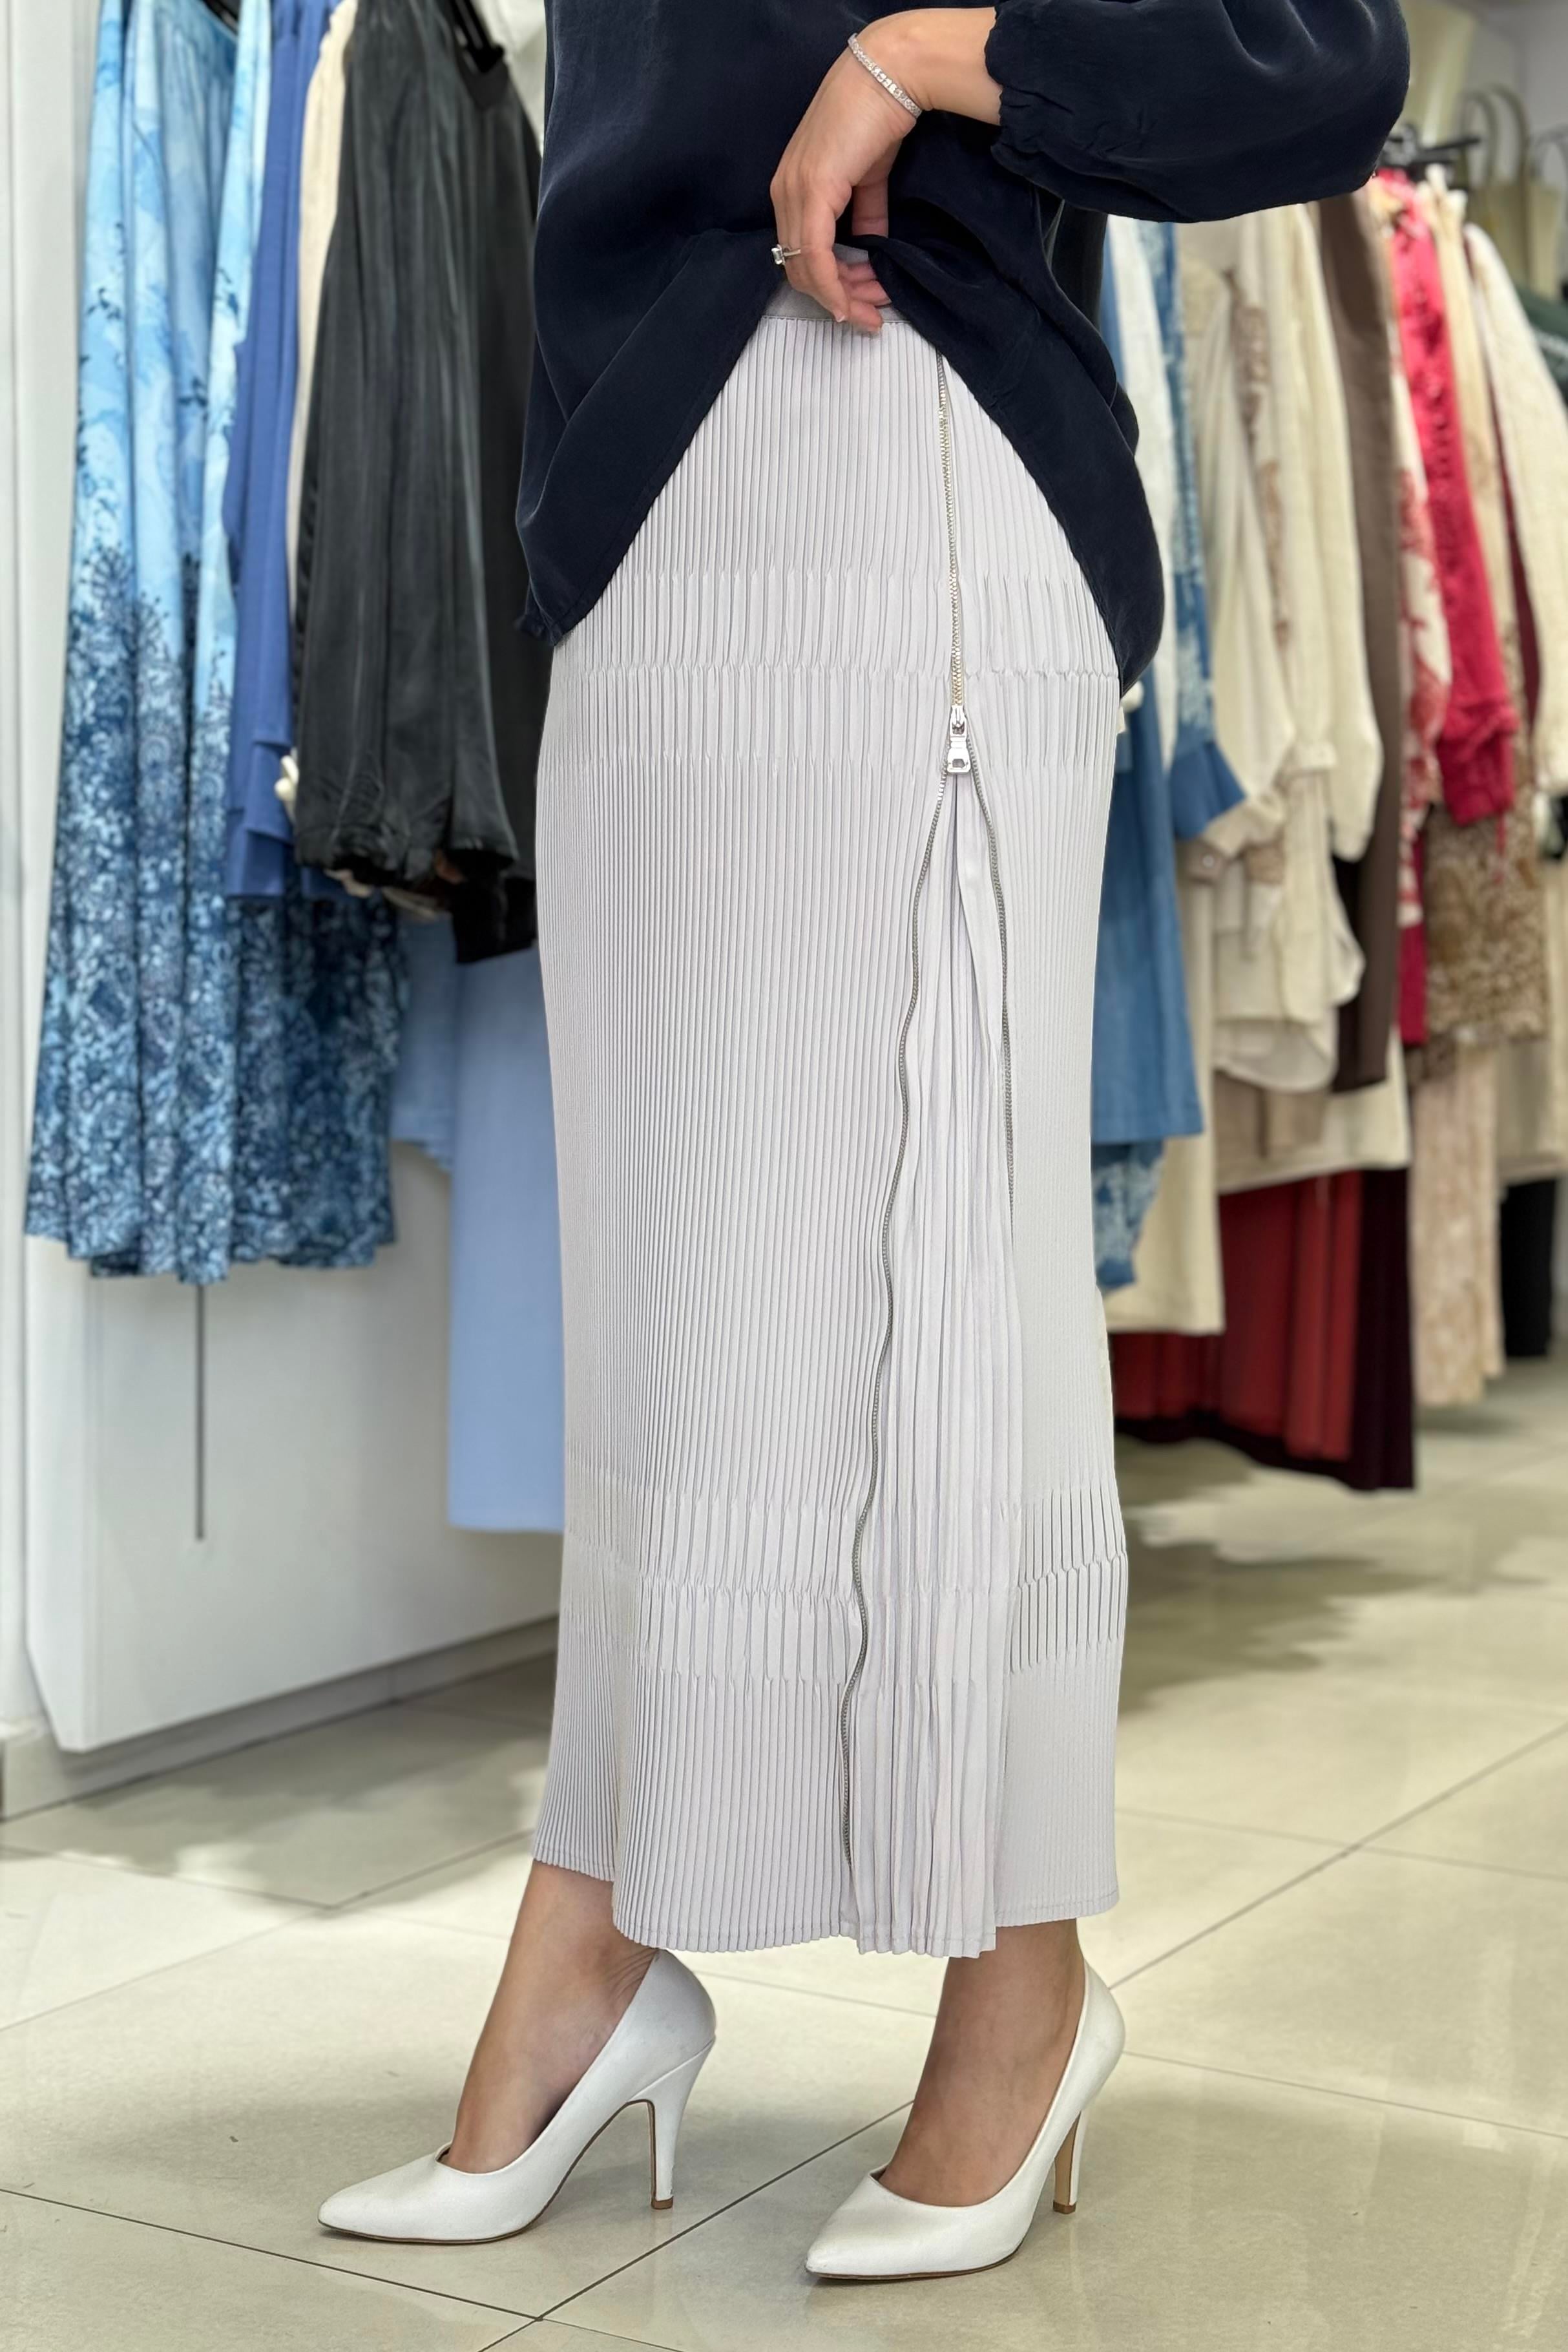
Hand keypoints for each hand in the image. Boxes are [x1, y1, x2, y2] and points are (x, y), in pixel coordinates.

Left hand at [769, 15, 1001, 331]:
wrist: (890, 75)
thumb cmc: (879, 115)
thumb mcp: (869, 177)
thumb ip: (866, 215)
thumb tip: (873, 247)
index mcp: (792, 186)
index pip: (799, 252)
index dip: (828, 286)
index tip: (859, 304)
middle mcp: (785, 191)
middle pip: (799, 267)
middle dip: (836, 299)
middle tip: (869, 316)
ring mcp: (795, 190)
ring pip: (806, 268)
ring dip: (841, 297)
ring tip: (873, 309)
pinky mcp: (813, 189)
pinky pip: (816, 255)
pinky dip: (833, 286)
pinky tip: (853, 302)